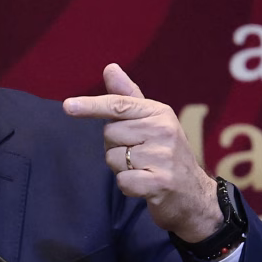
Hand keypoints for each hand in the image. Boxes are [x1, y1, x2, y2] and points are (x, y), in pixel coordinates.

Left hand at [63, 63, 222, 242]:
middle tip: (139, 154)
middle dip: (116, 146)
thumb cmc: (164, 152)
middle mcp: (164, 131)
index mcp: (159, 112)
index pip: (119, 105)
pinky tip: (145, 184)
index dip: (91, 105)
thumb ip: (127, 97)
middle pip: (110, 134)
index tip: (68, 106)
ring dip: (121, 167)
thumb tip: (110, 67)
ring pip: (113, 158)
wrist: (193, 193)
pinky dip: (128, 186)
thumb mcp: (151, 121)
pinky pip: (122, 181)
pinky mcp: (161, 182)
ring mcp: (164, 157)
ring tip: (143, 169)